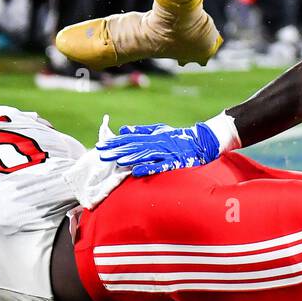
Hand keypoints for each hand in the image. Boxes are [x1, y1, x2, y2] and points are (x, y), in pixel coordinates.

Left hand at [95, 122, 221, 176]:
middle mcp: (156, 142)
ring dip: (130, 158)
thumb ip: (141, 130)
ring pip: (145, 155)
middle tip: (101, 154)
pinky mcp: (173, 161)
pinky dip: (147, 168)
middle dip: (117, 150)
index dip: (114, 143)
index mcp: (152, 136)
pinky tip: (136, 171)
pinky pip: (159, 165)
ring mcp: (165, 152)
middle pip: (133, 146)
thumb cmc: (178, 137)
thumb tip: (123, 129)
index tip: (100, 146)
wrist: (202, 141)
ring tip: (116, 161)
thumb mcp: (159, 130)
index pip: (129, 139)